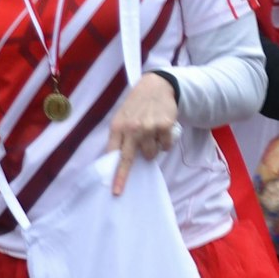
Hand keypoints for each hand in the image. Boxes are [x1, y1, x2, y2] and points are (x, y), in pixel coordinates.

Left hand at [107, 74, 179, 194]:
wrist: (156, 86)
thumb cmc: (136, 106)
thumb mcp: (122, 117)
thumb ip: (120, 136)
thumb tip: (119, 159)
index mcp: (117, 127)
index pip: (113, 153)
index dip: (114, 173)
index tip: (114, 189)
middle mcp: (131, 128)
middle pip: (128, 159)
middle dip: (123, 177)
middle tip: (119, 190)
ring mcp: (148, 127)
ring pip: (151, 154)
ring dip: (152, 149)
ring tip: (151, 135)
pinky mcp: (164, 126)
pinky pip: (165, 146)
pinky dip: (165, 142)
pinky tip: (162, 130)